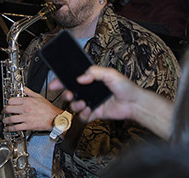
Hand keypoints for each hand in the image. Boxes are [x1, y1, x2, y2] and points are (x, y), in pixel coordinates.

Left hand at [3, 89, 56, 132]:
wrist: (53, 118)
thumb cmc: (47, 108)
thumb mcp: (38, 96)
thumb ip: (29, 92)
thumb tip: (24, 88)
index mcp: (27, 101)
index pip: (12, 100)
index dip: (8, 102)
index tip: (7, 103)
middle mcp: (25, 109)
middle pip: (9, 109)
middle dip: (4, 110)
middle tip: (3, 111)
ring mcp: (25, 118)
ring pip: (11, 119)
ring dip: (5, 120)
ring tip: (4, 120)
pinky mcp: (27, 126)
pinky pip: (16, 127)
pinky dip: (10, 128)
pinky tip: (8, 128)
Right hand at [49, 67, 173, 135]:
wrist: (134, 103)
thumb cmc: (125, 86)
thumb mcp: (110, 74)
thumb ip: (94, 72)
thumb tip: (80, 78)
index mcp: (91, 79)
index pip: (73, 78)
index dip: (62, 80)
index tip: (54, 83)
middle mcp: (89, 90)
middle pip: (71, 92)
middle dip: (66, 94)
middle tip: (69, 95)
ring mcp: (91, 102)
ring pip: (75, 105)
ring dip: (76, 105)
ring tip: (83, 103)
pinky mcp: (95, 113)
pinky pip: (83, 116)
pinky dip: (83, 114)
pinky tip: (88, 110)